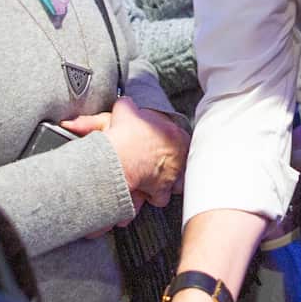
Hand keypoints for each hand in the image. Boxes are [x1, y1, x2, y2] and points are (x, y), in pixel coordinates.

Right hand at [62, 97, 189, 207]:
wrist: (119, 158)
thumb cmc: (125, 133)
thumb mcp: (125, 109)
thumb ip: (129, 105)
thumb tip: (126, 102)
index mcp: (176, 134)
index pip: (181, 139)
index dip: (170, 142)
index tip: (160, 145)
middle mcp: (179, 156)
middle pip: (181, 161)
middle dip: (170, 164)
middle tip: (157, 163)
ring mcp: (172, 175)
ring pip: (176, 182)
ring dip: (166, 182)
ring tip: (155, 181)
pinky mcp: (161, 191)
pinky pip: (161, 199)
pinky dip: (154, 198)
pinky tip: (147, 196)